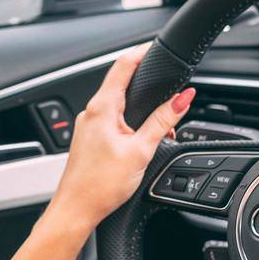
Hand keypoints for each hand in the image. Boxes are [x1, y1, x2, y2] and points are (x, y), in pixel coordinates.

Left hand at [0, 44, 193, 259]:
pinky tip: (141, 141)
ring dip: (140, 110)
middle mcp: (91, 112)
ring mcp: (88, 126)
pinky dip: (130, 124)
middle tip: (170, 92)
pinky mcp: (89, 140)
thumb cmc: (100, 185)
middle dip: (148, 87)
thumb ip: (163, 121)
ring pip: (118, 105)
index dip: (142, 53)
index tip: (157, 48)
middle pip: (122, 84)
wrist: (75, 211)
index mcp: (102, 107)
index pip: (123, 65)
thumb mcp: (141, 150)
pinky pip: (112, 121)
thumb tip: (182, 99)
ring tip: (161, 126)